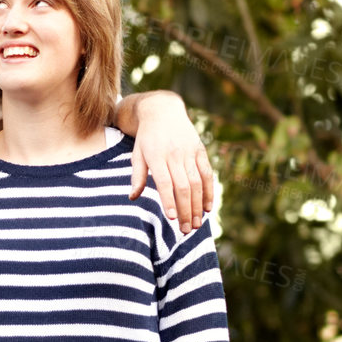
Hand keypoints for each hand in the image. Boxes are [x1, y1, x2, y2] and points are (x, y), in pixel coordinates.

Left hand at [124, 90, 213, 232]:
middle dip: (186, 210)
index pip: (165, 183)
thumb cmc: (146, 138)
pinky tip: (208, 208)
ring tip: (197, 225)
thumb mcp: (137, 154)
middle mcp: (175, 154)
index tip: (172, 219)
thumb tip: (133, 197)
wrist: (162, 111)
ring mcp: (189, 152)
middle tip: (186, 230)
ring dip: (198, 206)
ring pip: (197, 183)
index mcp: (157, 156)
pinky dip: (209, 192)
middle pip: (184, 186)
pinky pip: (207, 174)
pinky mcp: (200, 150)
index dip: (169, 201)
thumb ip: (137, 176)